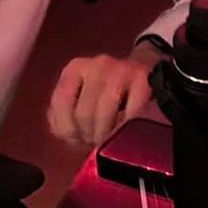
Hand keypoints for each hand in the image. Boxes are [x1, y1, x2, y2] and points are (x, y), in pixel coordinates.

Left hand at [48, 42, 165, 146]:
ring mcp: (121, 70)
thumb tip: (65, 134)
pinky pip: (130, 114)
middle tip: (96, 142)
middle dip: (88, 135)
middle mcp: (96, 65)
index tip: (77, 139)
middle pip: (84, 112)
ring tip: (109, 140)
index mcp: (75, 68)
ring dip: (106, 135)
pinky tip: (126, 132)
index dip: (67, 128)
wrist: (146, 70)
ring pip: (104, 114)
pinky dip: (126, 128)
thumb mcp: (82, 94)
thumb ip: (67, 113)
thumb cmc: (108, 90)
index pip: (60, 101)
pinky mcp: (142, 80)